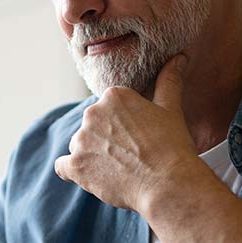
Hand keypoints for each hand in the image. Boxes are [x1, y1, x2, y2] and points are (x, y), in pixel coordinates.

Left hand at [55, 54, 199, 212]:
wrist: (167, 184)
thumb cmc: (172, 146)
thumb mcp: (171, 109)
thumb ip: (168, 82)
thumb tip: (178, 58)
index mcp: (113, 96)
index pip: (108, 110)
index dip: (121, 126)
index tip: (135, 137)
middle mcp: (92, 113)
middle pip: (92, 128)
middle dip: (106, 140)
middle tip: (130, 155)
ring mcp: (81, 140)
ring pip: (80, 146)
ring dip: (92, 156)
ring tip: (119, 169)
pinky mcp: (75, 166)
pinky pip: (63, 166)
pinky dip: (72, 171)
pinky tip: (88, 176)